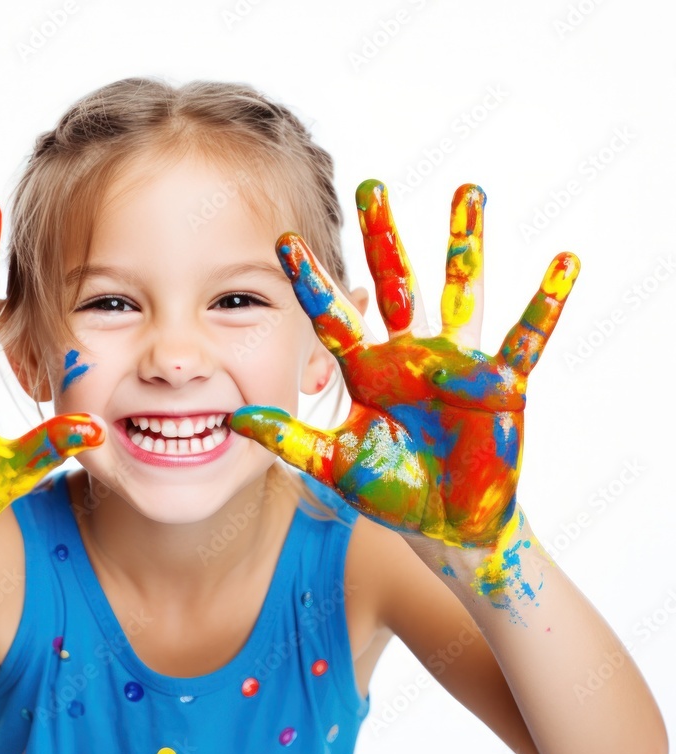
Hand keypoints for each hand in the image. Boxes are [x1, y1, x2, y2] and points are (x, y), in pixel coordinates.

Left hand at [230, 180, 577, 547]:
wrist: (442, 524)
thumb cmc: (391, 490)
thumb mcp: (334, 463)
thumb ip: (289, 440)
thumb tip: (233, 418)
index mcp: (369, 371)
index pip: (333, 317)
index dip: (309, 282)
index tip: (283, 241)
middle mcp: (410, 355)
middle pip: (393, 283)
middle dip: (382, 236)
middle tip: (370, 185)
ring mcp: (457, 364)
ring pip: (459, 291)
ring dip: (464, 243)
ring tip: (470, 191)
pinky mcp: (501, 384)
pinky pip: (526, 337)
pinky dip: (546, 303)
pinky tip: (565, 262)